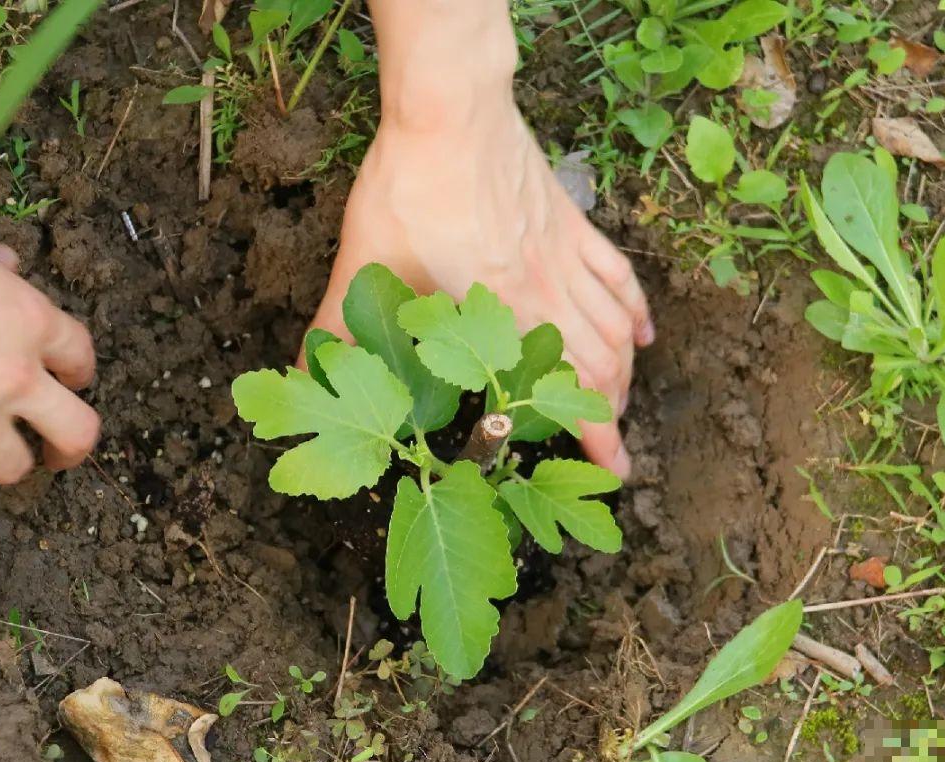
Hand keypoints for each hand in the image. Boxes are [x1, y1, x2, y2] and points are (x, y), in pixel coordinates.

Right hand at [0, 244, 98, 483]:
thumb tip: (6, 262)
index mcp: (29, 321)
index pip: (79, 355)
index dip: (79, 371)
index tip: (73, 381)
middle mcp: (15, 375)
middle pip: (77, 431)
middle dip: (70, 449)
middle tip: (58, 455)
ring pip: (10, 465)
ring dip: (4, 463)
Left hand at [305, 1, 652, 476]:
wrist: (452, 111)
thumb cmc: (410, 190)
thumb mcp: (364, 267)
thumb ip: (337, 330)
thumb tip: (302, 378)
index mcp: (507, 316)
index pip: (567, 388)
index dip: (597, 435)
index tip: (615, 468)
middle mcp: (548, 294)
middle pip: (599, 367)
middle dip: (614, 418)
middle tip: (618, 454)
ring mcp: (565, 258)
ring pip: (613, 328)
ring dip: (623, 373)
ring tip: (621, 405)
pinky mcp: (571, 225)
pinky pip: (617, 275)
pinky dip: (633, 309)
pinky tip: (642, 334)